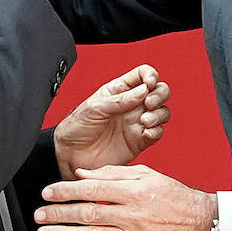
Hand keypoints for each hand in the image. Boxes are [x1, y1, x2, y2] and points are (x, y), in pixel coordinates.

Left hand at [34, 164, 216, 230]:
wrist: (202, 226)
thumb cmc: (174, 197)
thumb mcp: (148, 176)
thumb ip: (114, 174)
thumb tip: (82, 174)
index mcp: (135, 191)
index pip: (93, 189)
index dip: (66, 191)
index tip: (47, 192)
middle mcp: (132, 214)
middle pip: (88, 214)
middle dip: (59, 215)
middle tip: (38, 216)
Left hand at [54, 65, 170, 179]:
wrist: (69, 156)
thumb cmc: (76, 129)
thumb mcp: (95, 108)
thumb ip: (120, 100)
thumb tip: (144, 90)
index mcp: (119, 91)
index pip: (142, 75)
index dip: (150, 76)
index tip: (149, 83)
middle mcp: (131, 105)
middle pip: (159, 91)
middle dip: (160, 94)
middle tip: (149, 103)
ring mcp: (136, 123)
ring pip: (162, 112)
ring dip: (159, 114)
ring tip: (144, 121)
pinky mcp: (139, 141)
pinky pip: (158, 133)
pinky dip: (156, 131)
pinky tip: (145, 133)